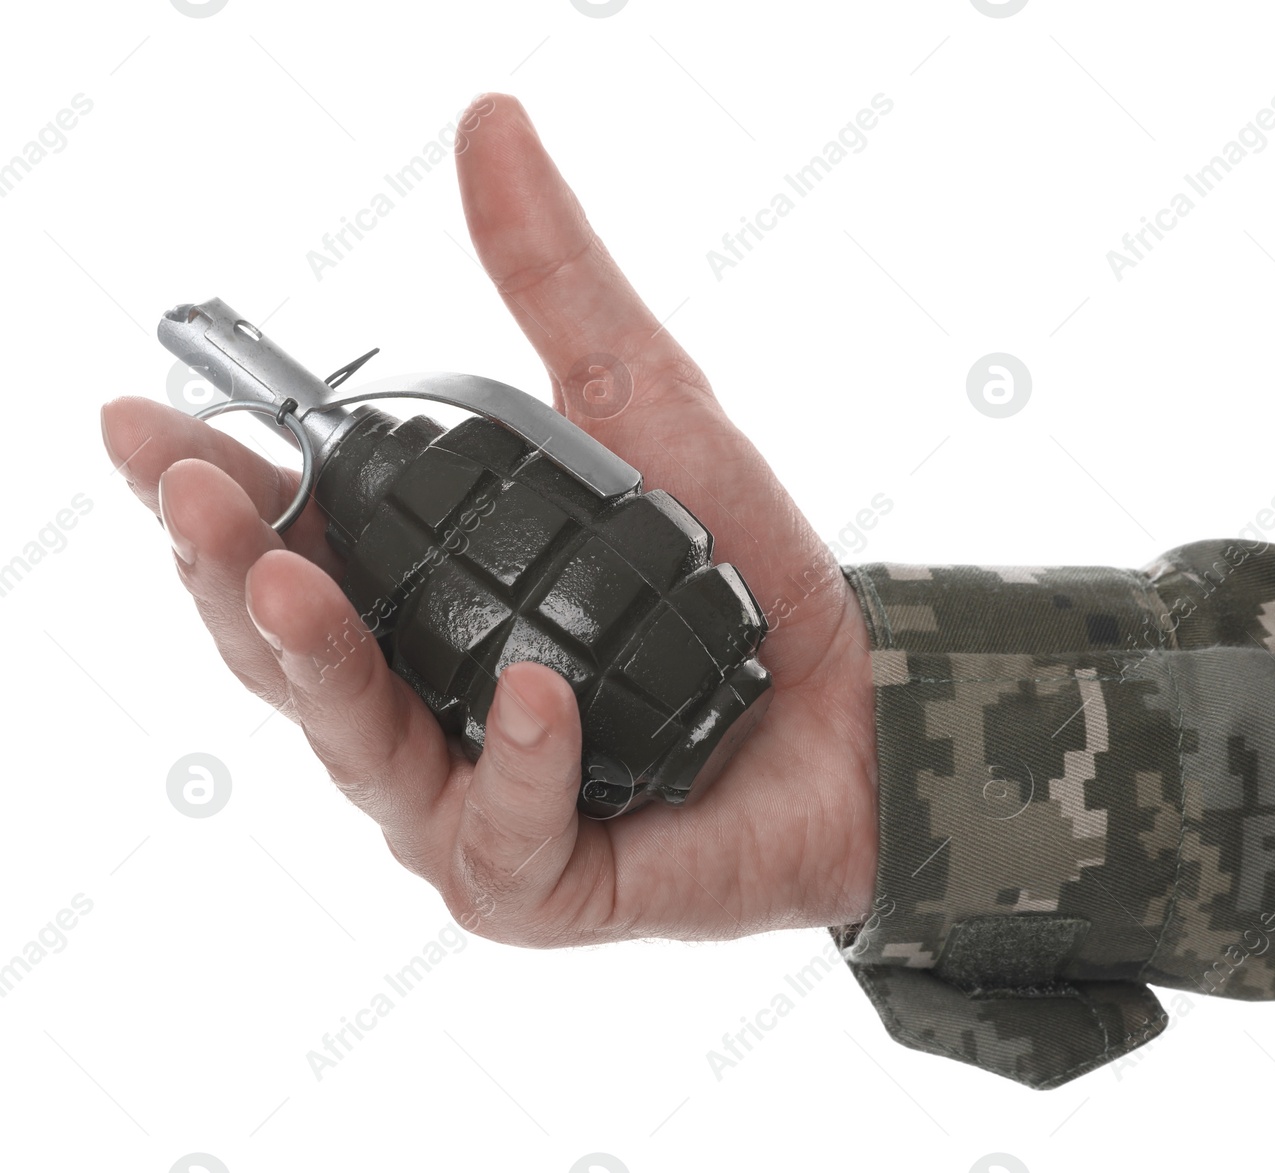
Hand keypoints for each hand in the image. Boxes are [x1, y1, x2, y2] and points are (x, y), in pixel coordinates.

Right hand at [100, 93, 877, 945]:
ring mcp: (471, 801)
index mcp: (420, 606)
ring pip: (355, 752)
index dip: (205, 490)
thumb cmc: (732, 576)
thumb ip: (554, 283)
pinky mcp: (544, 877)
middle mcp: (422, 706)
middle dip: (223, 570)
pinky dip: (516, 763)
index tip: (141, 419)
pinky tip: (534, 695)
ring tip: (288, 587)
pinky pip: (502, 833)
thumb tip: (490, 125)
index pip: (282, 549)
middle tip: (188, 488)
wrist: (856, 700)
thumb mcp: (640, 405)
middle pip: (284, 654)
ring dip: (313, 668)